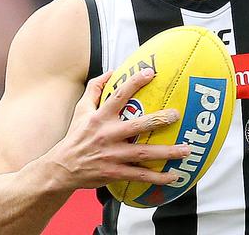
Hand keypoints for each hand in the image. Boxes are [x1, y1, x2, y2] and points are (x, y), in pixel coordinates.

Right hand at [46, 68, 189, 190]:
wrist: (62, 168)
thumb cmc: (76, 136)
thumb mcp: (81, 109)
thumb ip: (95, 88)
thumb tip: (112, 71)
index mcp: (100, 117)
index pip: (119, 96)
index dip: (134, 83)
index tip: (151, 73)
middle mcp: (107, 135)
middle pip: (137, 126)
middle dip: (158, 120)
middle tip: (177, 115)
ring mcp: (112, 155)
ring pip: (143, 153)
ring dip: (167, 152)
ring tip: (186, 148)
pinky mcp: (114, 173)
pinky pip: (140, 175)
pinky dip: (158, 178)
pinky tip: (175, 176)